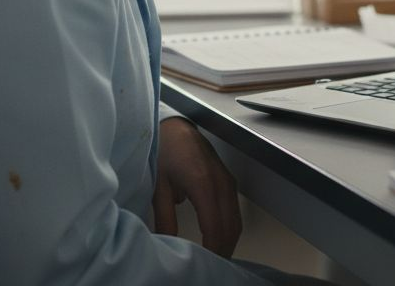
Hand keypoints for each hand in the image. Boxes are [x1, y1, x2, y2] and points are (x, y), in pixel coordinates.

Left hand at [151, 117, 242, 256]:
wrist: (174, 127)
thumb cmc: (163, 153)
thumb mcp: (158, 187)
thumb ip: (165, 218)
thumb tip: (169, 244)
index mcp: (203, 185)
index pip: (215, 228)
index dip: (213, 250)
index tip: (207, 265)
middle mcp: (221, 184)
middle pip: (230, 227)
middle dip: (223, 250)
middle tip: (212, 267)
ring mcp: (227, 181)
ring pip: (236, 220)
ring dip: (228, 241)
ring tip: (216, 257)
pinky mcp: (228, 180)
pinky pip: (234, 210)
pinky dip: (230, 228)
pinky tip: (219, 238)